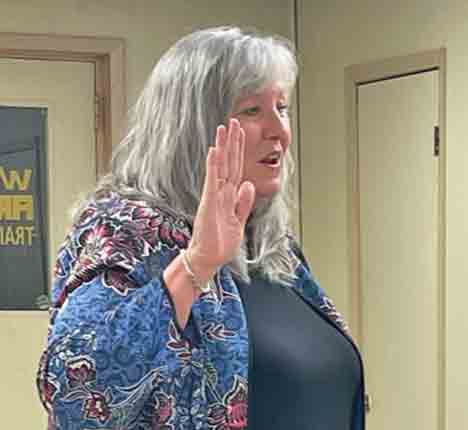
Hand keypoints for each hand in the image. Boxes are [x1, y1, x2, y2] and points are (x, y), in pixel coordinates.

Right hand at [187, 119, 255, 278]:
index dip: (238, 151)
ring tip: (223, 128)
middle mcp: (221, 192)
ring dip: (222, 147)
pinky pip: (212, 180)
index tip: (240, 133)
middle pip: (228, 162)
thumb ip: (243, 203)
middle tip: (232, 121)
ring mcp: (214, 196)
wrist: (209, 259)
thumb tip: (248, 184)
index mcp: (229, 196)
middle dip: (231, 142)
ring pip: (219, 166)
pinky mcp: (209, 202)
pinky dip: (214, 165)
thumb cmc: (221, 243)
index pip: (235, 168)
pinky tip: (214, 150)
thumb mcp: (239, 221)